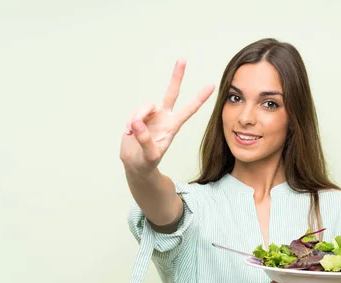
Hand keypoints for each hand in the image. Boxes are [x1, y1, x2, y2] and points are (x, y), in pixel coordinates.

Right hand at [120, 59, 214, 174]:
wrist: (135, 164)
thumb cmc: (147, 162)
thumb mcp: (149, 155)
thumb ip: (145, 140)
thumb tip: (137, 122)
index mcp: (173, 126)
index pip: (189, 110)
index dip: (199, 99)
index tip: (211, 86)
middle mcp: (164, 117)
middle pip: (171, 93)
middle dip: (176, 77)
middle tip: (182, 60)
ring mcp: (151, 116)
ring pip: (145, 105)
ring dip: (137, 117)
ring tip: (132, 132)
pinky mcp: (138, 117)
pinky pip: (133, 113)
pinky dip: (130, 122)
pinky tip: (129, 133)